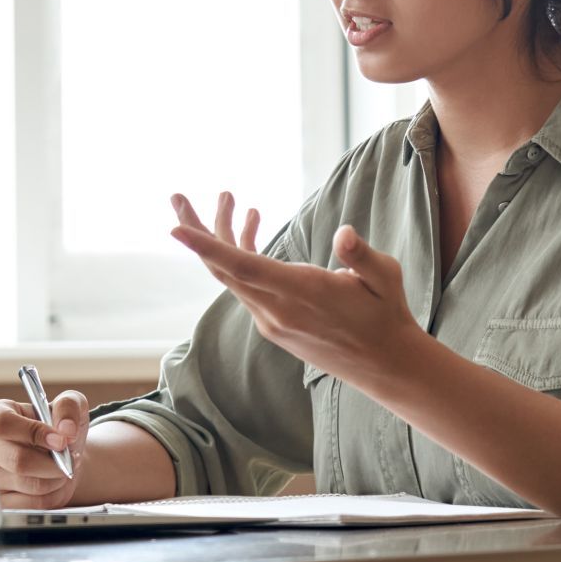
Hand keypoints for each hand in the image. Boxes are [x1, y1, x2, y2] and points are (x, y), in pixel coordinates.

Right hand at [0, 388, 88, 508]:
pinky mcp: (0, 501)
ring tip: (62, 468)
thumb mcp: (70, 405)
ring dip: (55, 478)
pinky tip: (53, 483)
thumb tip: (66, 429)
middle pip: (17, 460)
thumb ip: (68, 407)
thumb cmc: (59, 427)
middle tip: (70, 459)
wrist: (61, 457)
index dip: (33, 432)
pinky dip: (51, 495)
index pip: (3, 424)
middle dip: (53, 463)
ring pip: (27, 484)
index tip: (61, 441)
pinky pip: (31, 504)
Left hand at [167, 191, 420, 390]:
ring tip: (230, 199)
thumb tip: (343, 234)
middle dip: (197, 230)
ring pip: (232, 275)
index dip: (206, 246)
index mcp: (300, 292)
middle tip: (177, 197)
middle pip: (221, 267)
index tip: (175, 228)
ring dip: (223, 237)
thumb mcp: (385, 277)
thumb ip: (361, 256)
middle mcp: (275, 309)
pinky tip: (253, 225)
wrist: (384, 364)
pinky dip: (241, 254)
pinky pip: (246, 284)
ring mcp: (271, 319)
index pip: (241, 266)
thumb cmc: (386, 314)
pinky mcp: (273, 323)